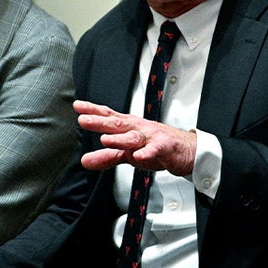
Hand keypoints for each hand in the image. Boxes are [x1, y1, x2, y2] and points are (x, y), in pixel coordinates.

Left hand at [75, 100, 197, 174]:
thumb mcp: (129, 154)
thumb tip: (85, 160)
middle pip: (118, 124)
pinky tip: (138, 157)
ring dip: (120, 139)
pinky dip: (146, 153)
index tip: (78, 107)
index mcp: (130, 127)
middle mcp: (140, 129)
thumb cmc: (159, 147)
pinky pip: (154, 151)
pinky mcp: (165, 149)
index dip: (94, 111)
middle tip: (83, 120)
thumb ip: (107, 156)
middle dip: (100, 122)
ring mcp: (152, 138)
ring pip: (134, 137)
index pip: (110, 116)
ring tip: (105, 140)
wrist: (189, 150)